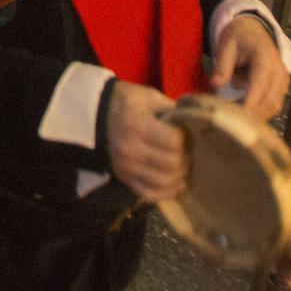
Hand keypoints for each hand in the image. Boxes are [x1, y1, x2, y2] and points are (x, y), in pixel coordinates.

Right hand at [106, 81, 187, 201]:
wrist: (94, 115)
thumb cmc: (125, 102)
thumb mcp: (148, 96)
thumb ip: (172, 109)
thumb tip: (196, 121)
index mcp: (138, 125)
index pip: (174, 142)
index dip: (185, 138)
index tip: (184, 133)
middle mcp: (131, 150)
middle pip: (172, 165)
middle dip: (185, 158)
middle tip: (186, 150)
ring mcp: (126, 167)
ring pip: (164, 183)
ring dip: (179, 176)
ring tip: (182, 166)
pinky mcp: (124, 178)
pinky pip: (150, 195)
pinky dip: (166, 192)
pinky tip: (175, 184)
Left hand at [211, 16, 290, 120]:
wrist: (254, 32)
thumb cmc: (240, 37)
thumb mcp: (227, 45)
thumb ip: (223, 65)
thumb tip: (216, 83)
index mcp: (266, 58)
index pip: (260, 84)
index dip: (251, 102)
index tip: (239, 116)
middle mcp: (279, 72)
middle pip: (270, 100)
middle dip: (252, 113)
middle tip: (230, 121)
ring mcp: (283, 82)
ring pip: (273, 106)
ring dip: (256, 115)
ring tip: (234, 118)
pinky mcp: (280, 89)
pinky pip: (272, 106)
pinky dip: (260, 112)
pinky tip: (243, 115)